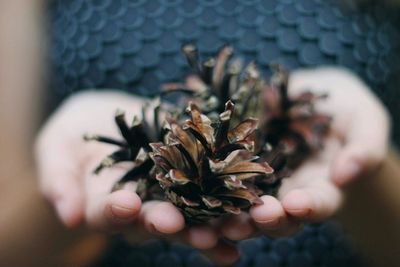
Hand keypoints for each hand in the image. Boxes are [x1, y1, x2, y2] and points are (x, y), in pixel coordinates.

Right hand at [35, 91, 238, 264]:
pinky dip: (228, 210)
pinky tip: (247, 222)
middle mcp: (141, 208)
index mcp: (105, 203)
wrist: (110, 120)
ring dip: (207, 227)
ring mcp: (170, 197)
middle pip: (153, 222)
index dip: (115, 210)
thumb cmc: (77, 134)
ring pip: (189, 217)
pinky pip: (212, 198)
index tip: (125, 203)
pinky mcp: (195, 180)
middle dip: (166, 223)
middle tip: (178, 224)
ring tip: (226, 231)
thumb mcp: (58, 146)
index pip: (106, 212)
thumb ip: (59, 178)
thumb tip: (67, 216)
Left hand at [220, 67, 389, 237]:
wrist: (309, 96)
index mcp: (321, 186)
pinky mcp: (233, 161)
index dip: (308, 207)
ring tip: (214, 219)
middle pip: (276, 214)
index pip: (317, 203)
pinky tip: (192, 184)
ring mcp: (258, 179)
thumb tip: (346, 173)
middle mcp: (286, 190)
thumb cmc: (344, 108)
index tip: (296, 204)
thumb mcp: (365, 121)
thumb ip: (364, 148)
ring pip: (243, 204)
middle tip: (248, 220)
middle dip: (263, 219)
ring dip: (229, 215)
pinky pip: (219, 175)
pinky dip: (207, 184)